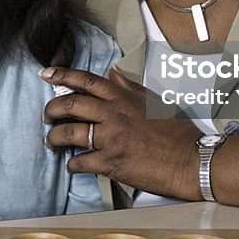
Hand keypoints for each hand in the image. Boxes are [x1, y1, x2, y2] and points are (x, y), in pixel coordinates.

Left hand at [41, 66, 201, 199]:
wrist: (192, 160)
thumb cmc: (178, 133)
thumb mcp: (156, 102)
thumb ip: (132, 88)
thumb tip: (114, 74)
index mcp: (124, 98)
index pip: (87, 81)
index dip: (63, 75)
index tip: (46, 74)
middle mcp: (114, 115)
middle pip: (71, 105)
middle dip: (51, 109)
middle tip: (46, 115)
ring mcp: (111, 139)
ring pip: (70, 133)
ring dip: (54, 137)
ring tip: (51, 141)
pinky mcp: (112, 163)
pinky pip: (81, 162)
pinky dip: (73, 164)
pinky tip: (72, 165)